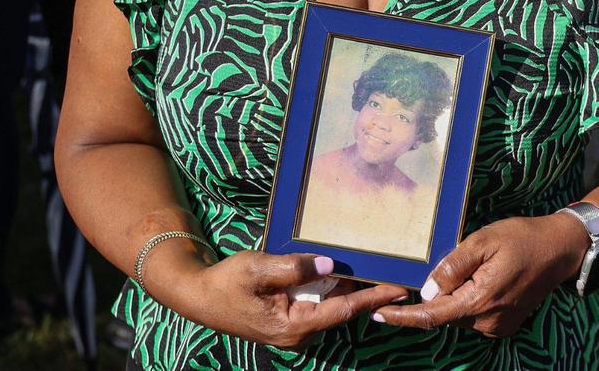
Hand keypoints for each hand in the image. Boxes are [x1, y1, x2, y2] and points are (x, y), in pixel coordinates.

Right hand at [184, 251, 408, 348]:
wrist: (198, 295)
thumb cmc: (226, 283)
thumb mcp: (259, 269)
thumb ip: (295, 267)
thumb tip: (332, 265)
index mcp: (295, 326)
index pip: (344, 309)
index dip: (373, 297)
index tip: (400, 288)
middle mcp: (299, 333)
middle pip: (341, 307)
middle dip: (366, 290)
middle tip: (392, 268)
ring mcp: (294, 329)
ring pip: (329, 303)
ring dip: (347, 287)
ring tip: (374, 266)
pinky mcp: (288, 320)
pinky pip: (316, 302)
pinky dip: (329, 287)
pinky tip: (340, 270)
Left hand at [371, 214, 588, 338]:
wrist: (560, 249)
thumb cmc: (521, 238)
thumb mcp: (483, 241)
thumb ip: (452, 267)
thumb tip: (427, 291)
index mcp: (480, 301)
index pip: (432, 315)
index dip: (404, 316)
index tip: (378, 314)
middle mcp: (488, 321)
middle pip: (445, 312)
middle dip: (434, 294)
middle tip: (443, 264)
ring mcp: (498, 325)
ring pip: (459, 313)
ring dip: (453, 294)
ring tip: (472, 264)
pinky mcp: (505, 323)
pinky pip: (474, 314)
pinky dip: (467, 298)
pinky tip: (478, 275)